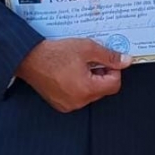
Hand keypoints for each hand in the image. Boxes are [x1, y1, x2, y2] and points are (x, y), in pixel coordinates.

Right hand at [15, 38, 129, 111]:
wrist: (28, 58)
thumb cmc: (56, 53)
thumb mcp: (87, 48)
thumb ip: (109, 56)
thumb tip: (126, 61)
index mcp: (86, 90)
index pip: (114, 85)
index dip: (114, 70)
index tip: (106, 60)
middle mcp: (78, 102)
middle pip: (103, 90)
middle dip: (101, 74)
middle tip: (91, 60)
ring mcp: (68, 105)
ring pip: (91, 94)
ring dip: (90, 80)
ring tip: (78, 65)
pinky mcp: (60, 104)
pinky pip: (78, 97)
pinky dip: (79, 85)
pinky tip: (70, 72)